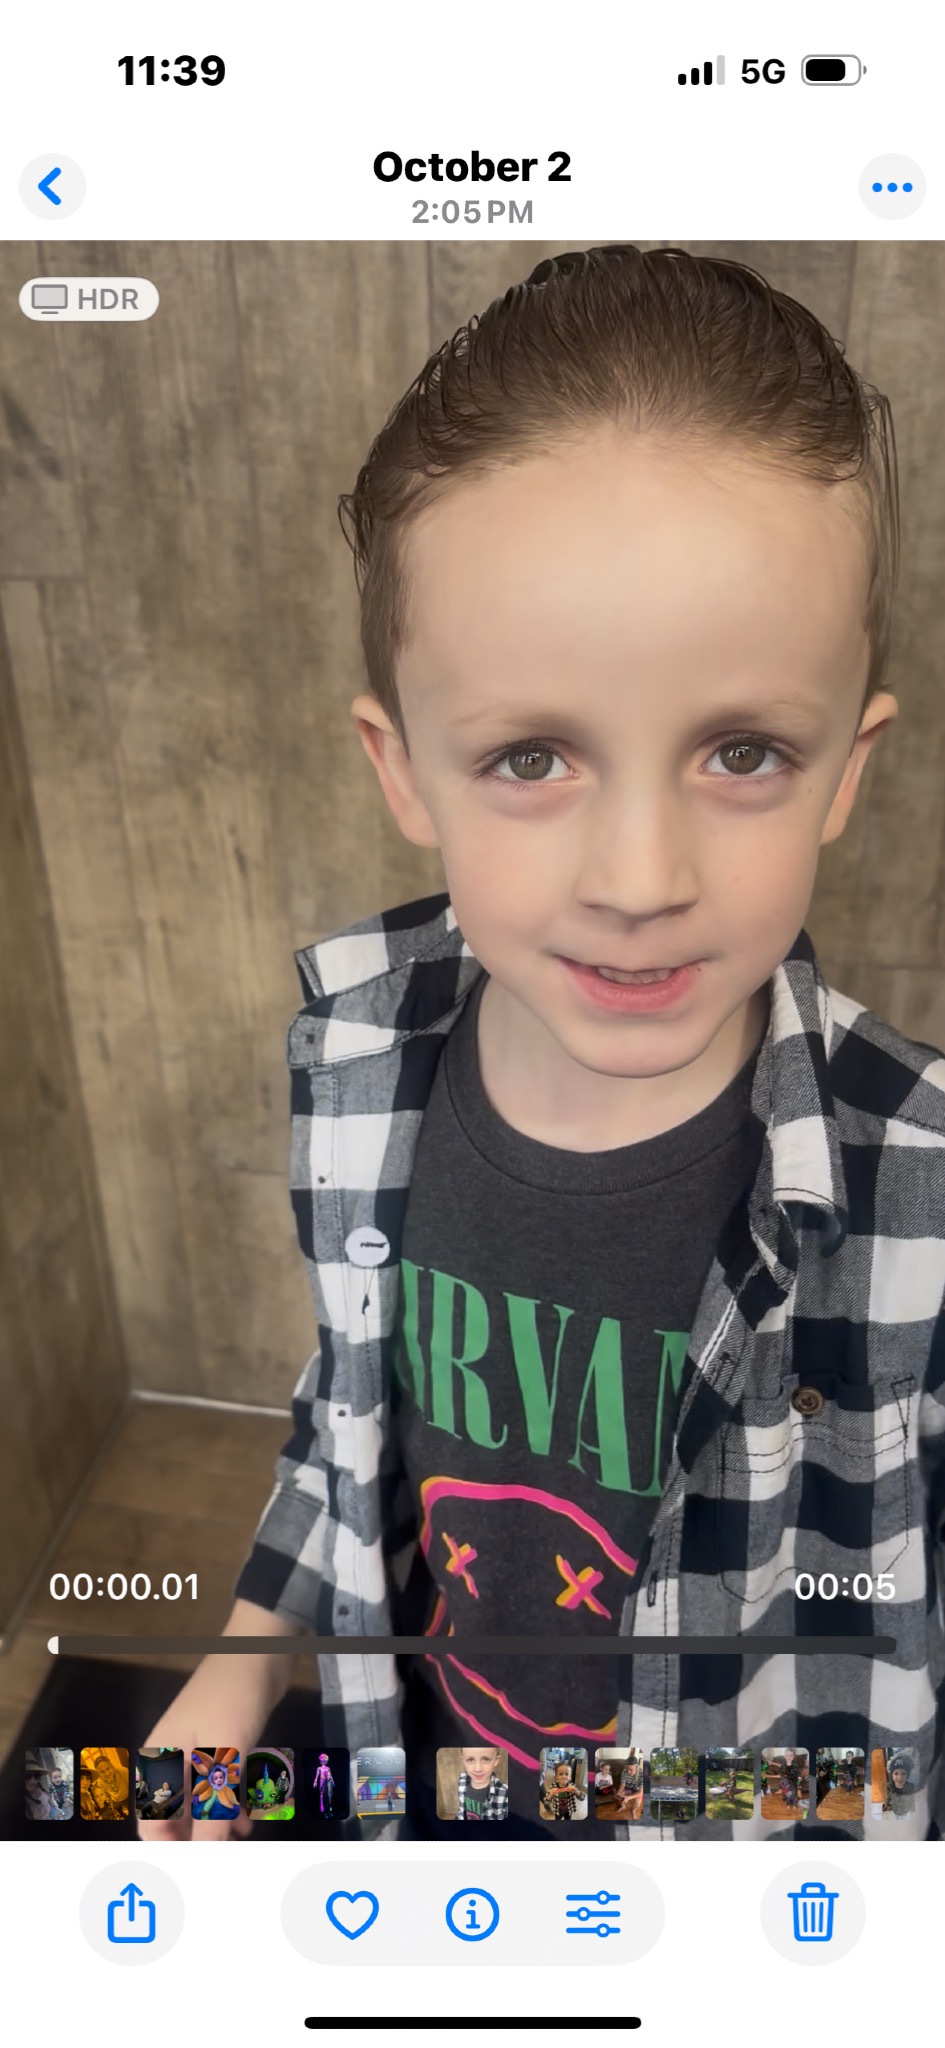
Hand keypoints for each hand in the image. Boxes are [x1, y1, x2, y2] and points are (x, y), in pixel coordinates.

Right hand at [136, 1599, 299, 1841]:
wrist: (262, 1647)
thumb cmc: (233, 1698)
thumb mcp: (223, 1758)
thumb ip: (212, 1811)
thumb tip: (207, 1860)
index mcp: (158, 1758)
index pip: (150, 1821)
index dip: (169, 1850)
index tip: (198, 1872)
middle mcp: (172, 1759)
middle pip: (176, 1816)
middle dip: (199, 1840)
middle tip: (228, 1858)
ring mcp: (199, 1751)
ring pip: (201, 1803)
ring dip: (219, 1824)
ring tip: (243, 1838)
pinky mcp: (223, 1746)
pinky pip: (219, 1787)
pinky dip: (230, 1804)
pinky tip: (248, 1816)